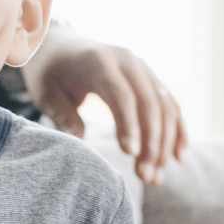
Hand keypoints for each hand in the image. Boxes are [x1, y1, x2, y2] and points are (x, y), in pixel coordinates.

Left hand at [23, 31, 186, 183]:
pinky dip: (177, 131)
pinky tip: (177, 158)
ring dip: (164, 144)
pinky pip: (171, 105)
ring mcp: (144, 69)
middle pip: (149, 104)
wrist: (61, 45)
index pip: (121, 95)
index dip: (129, 124)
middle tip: (144, 177)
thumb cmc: (50, 72)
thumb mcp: (46, 92)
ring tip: (154, 178)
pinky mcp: (151, 79)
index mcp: (100, 61)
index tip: (130, 155)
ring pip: (165, 107)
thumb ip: (62, 114)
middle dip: (151, 142)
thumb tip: (79, 141)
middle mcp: (128, 61)